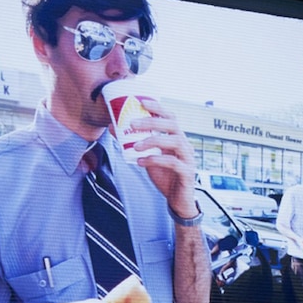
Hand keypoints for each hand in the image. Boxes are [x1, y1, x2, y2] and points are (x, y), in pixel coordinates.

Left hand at [131, 99, 196, 217]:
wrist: (177, 200)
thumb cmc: (165, 176)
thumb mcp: (148, 157)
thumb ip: (135, 143)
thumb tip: (114, 127)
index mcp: (177, 138)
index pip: (170, 117)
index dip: (158, 108)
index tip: (142, 101)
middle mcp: (185, 145)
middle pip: (172, 125)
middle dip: (151, 122)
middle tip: (132, 123)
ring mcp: (188, 158)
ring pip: (174, 142)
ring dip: (152, 141)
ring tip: (135, 146)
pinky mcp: (187, 172)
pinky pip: (172, 163)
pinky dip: (154, 160)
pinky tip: (140, 162)